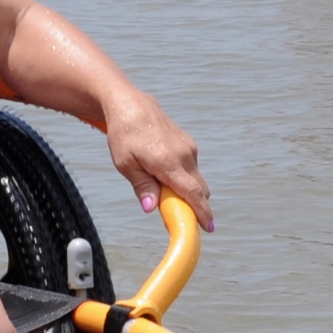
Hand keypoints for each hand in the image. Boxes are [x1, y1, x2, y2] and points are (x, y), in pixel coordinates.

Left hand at [104, 92, 211, 230]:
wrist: (131, 105)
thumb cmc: (124, 134)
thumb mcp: (125, 164)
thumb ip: (142, 187)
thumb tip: (151, 208)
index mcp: (167, 161)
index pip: (192, 192)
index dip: (202, 212)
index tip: (208, 227)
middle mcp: (184, 154)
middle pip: (199, 189)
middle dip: (194, 206)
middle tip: (177, 216)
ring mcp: (189, 148)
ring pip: (196, 179)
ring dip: (186, 191)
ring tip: (160, 190)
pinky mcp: (189, 144)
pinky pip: (191, 169)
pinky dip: (184, 179)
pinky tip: (163, 174)